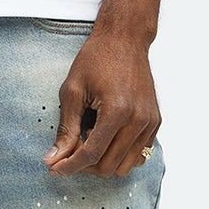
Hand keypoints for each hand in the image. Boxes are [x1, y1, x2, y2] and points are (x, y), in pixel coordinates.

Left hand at [43, 27, 159, 176]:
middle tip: (68, 151)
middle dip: (84, 166)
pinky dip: (119, 155)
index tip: (54, 169)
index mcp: (117, 111)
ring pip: (125, 166)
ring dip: (103, 162)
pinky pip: (138, 155)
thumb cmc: (96, 59)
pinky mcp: (155, 122)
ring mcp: (150, 123)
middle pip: (108, 166)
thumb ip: (66, 129)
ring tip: (88, 141)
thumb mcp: (73, 91)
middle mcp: (138, 120)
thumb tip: (53, 159)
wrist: (125, 39)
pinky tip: (105, 138)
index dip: (69, 166)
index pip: (91, 155)